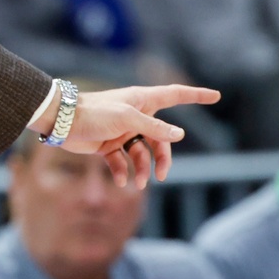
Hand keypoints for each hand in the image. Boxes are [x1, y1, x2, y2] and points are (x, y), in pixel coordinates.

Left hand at [30, 84, 220, 189]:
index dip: (196, 95)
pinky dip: (123, 172)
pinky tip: (121, 181)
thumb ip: (154, 127)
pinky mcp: (108, 145)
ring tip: (139, 183)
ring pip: (143, 153)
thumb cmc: (94, 113)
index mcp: (142, 101)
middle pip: (161, 138)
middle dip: (163, 158)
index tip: (216, 96)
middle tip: (160, 175)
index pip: (175, 95)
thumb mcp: (127, 119)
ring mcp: (122, 131)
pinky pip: (123, 162)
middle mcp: (135, 115)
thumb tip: (180, 134)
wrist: (61, 122)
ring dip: (143, 169)